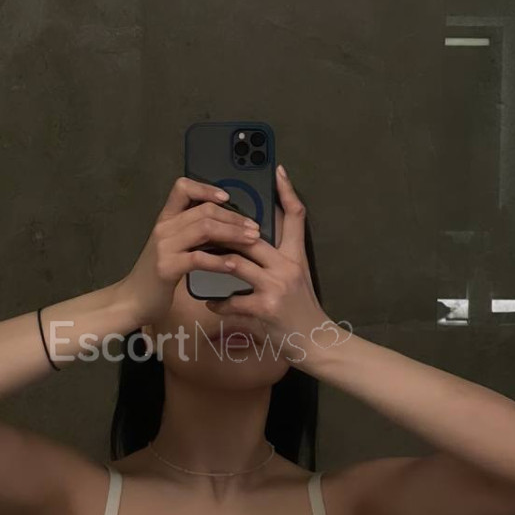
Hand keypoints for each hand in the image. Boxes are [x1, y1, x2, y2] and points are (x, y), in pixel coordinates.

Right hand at [123, 176, 261, 323]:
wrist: (134, 300)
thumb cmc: (158, 274)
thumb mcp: (172, 247)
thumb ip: (191, 233)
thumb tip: (226, 225)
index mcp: (166, 219)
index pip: (182, 188)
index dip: (206, 188)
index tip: (227, 197)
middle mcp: (164, 228)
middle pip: (204, 210)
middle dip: (234, 217)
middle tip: (254, 227)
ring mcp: (164, 247)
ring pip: (204, 229)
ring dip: (232, 233)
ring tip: (251, 240)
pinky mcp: (167, 267)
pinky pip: (198, 258)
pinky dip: (219, 260)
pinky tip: (233, 265)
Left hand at [206, 166, 343, 363]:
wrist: (316, 342)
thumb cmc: (302, 309)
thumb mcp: (299, 277)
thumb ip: (279, 258)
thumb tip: (254, 239)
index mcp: (296, 256)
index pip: (295, 217)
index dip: (287, 192)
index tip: (276, 171)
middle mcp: (288, 266)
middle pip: (252, 237)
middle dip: (225, 231)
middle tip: (202, 227)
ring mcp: (276, 287)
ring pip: (237, 264)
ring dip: (214, 264)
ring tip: (199, 261)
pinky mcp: (265, 308)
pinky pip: (232, 300)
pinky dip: (217, 302)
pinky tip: (210, 303)